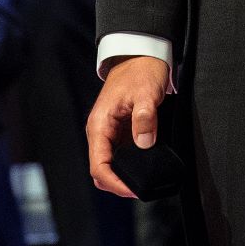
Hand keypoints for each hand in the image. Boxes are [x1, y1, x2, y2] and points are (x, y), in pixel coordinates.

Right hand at [87, 56, 170, 199]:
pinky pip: (121, 155)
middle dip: (118, 184)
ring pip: (111, 165)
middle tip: (141, 190)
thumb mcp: (146, 92)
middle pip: (101, 170)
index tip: (133, 190)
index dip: (114, 183)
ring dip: (124, 176)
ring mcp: (110, 132)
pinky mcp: (120, 131)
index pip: (98, 166)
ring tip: (145, 182)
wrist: (141, 55)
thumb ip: (145, 118)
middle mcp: (100, 132)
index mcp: (99, 125)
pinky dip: (131, 165)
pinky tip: (146, 167)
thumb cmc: (140, 70)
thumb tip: (144, 143)